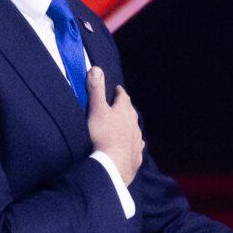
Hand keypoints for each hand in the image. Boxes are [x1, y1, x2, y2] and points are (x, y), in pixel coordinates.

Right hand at [86, 67, 143, 184]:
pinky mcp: (136, 156)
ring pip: (135, 129)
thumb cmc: (103, 135)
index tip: (117, 89)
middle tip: (121, 106)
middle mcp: (134, 124)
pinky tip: (133, 146)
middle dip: (126, 108)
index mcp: (124, 111)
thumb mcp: (97, 109)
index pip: (123, 97)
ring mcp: (136, 140)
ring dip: (130, 126)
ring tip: (125, 125)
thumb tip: (96, 68)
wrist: (114, 164)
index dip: (119, 92)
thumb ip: (96, 90)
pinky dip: (133, 144)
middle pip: (131, 113)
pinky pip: (136, 147)